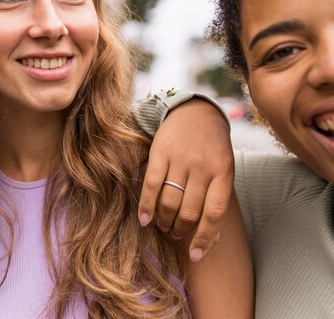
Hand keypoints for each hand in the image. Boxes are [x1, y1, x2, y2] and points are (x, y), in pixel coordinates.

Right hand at [137, 98, 233, 261]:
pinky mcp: (160, 152)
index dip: (205, 238)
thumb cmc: (212, 148)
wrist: (195, 112)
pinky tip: (144, 220)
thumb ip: (217, 202)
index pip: (214, 213)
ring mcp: (181, 159)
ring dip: (164, 220)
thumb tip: (213, 241)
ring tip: (163, 226)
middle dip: (180, 229)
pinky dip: (147, 206)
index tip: (196, 256)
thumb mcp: (223, 171)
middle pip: (189, 210)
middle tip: (175, 234)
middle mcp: (203, 166)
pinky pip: (151, 184)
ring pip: (170, 201)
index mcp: (224, 173)